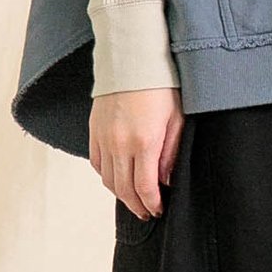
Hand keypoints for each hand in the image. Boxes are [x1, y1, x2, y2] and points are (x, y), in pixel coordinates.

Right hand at [89, 87, 183, 220]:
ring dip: (121, 194)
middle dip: (136, 205)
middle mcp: (120, 144)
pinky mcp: (94, 130)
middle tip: (146, 213)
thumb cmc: (161, 85)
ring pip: (108, 179)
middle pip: (124, 189)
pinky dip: (107, 176)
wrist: (133, 58)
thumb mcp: (177, 119)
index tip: (158, 210)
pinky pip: (97, 163)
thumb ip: (171, 153)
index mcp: (144, 142)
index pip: (144, 187)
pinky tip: (118, 178)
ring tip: (133, 200)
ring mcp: (104, 138)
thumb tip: (167, 180)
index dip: (151, 204)